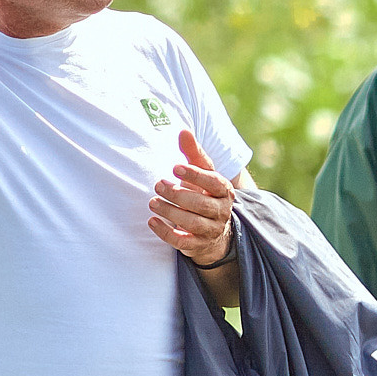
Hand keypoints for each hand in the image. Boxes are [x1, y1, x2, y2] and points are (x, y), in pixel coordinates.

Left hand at [149, 130, 235, 266]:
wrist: (214, 229)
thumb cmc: (204, 193)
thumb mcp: (203, 172)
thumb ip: (193, 153)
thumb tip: (183, 130)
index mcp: (224, 191)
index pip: (214, 182)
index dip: (195, 175)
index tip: (174, 167)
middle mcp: (221, 211)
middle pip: (201, 205)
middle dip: (177, 194)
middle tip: (158, 185)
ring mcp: (211, 230)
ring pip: (192, 223)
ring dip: (170, 212)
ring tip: (152, 202)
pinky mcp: (198, 245)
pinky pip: (183, 242)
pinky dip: (166, 232)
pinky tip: (152, 221)